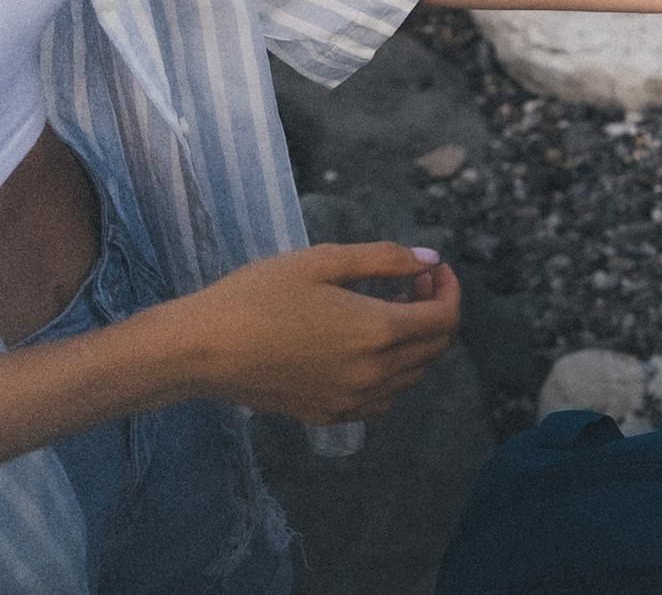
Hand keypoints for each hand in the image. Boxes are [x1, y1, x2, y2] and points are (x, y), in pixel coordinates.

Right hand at [157, 242, 459, 424]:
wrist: (200, 349)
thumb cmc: (257, 295)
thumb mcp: (322, 262)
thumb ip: (384, 259)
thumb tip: (430, 260)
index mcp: (378, 332)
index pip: (445, 319)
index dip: (447, 289)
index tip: (430, 271)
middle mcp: (373, 373)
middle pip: (434, 349)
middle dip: (434, 313)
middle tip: (408, 286)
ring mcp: (351, 400)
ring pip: (412, 377)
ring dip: (414, 345)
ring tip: (385, 314)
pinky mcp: (328, 415)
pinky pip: (382, 400)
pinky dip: (391, 375)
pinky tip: (364, 351)